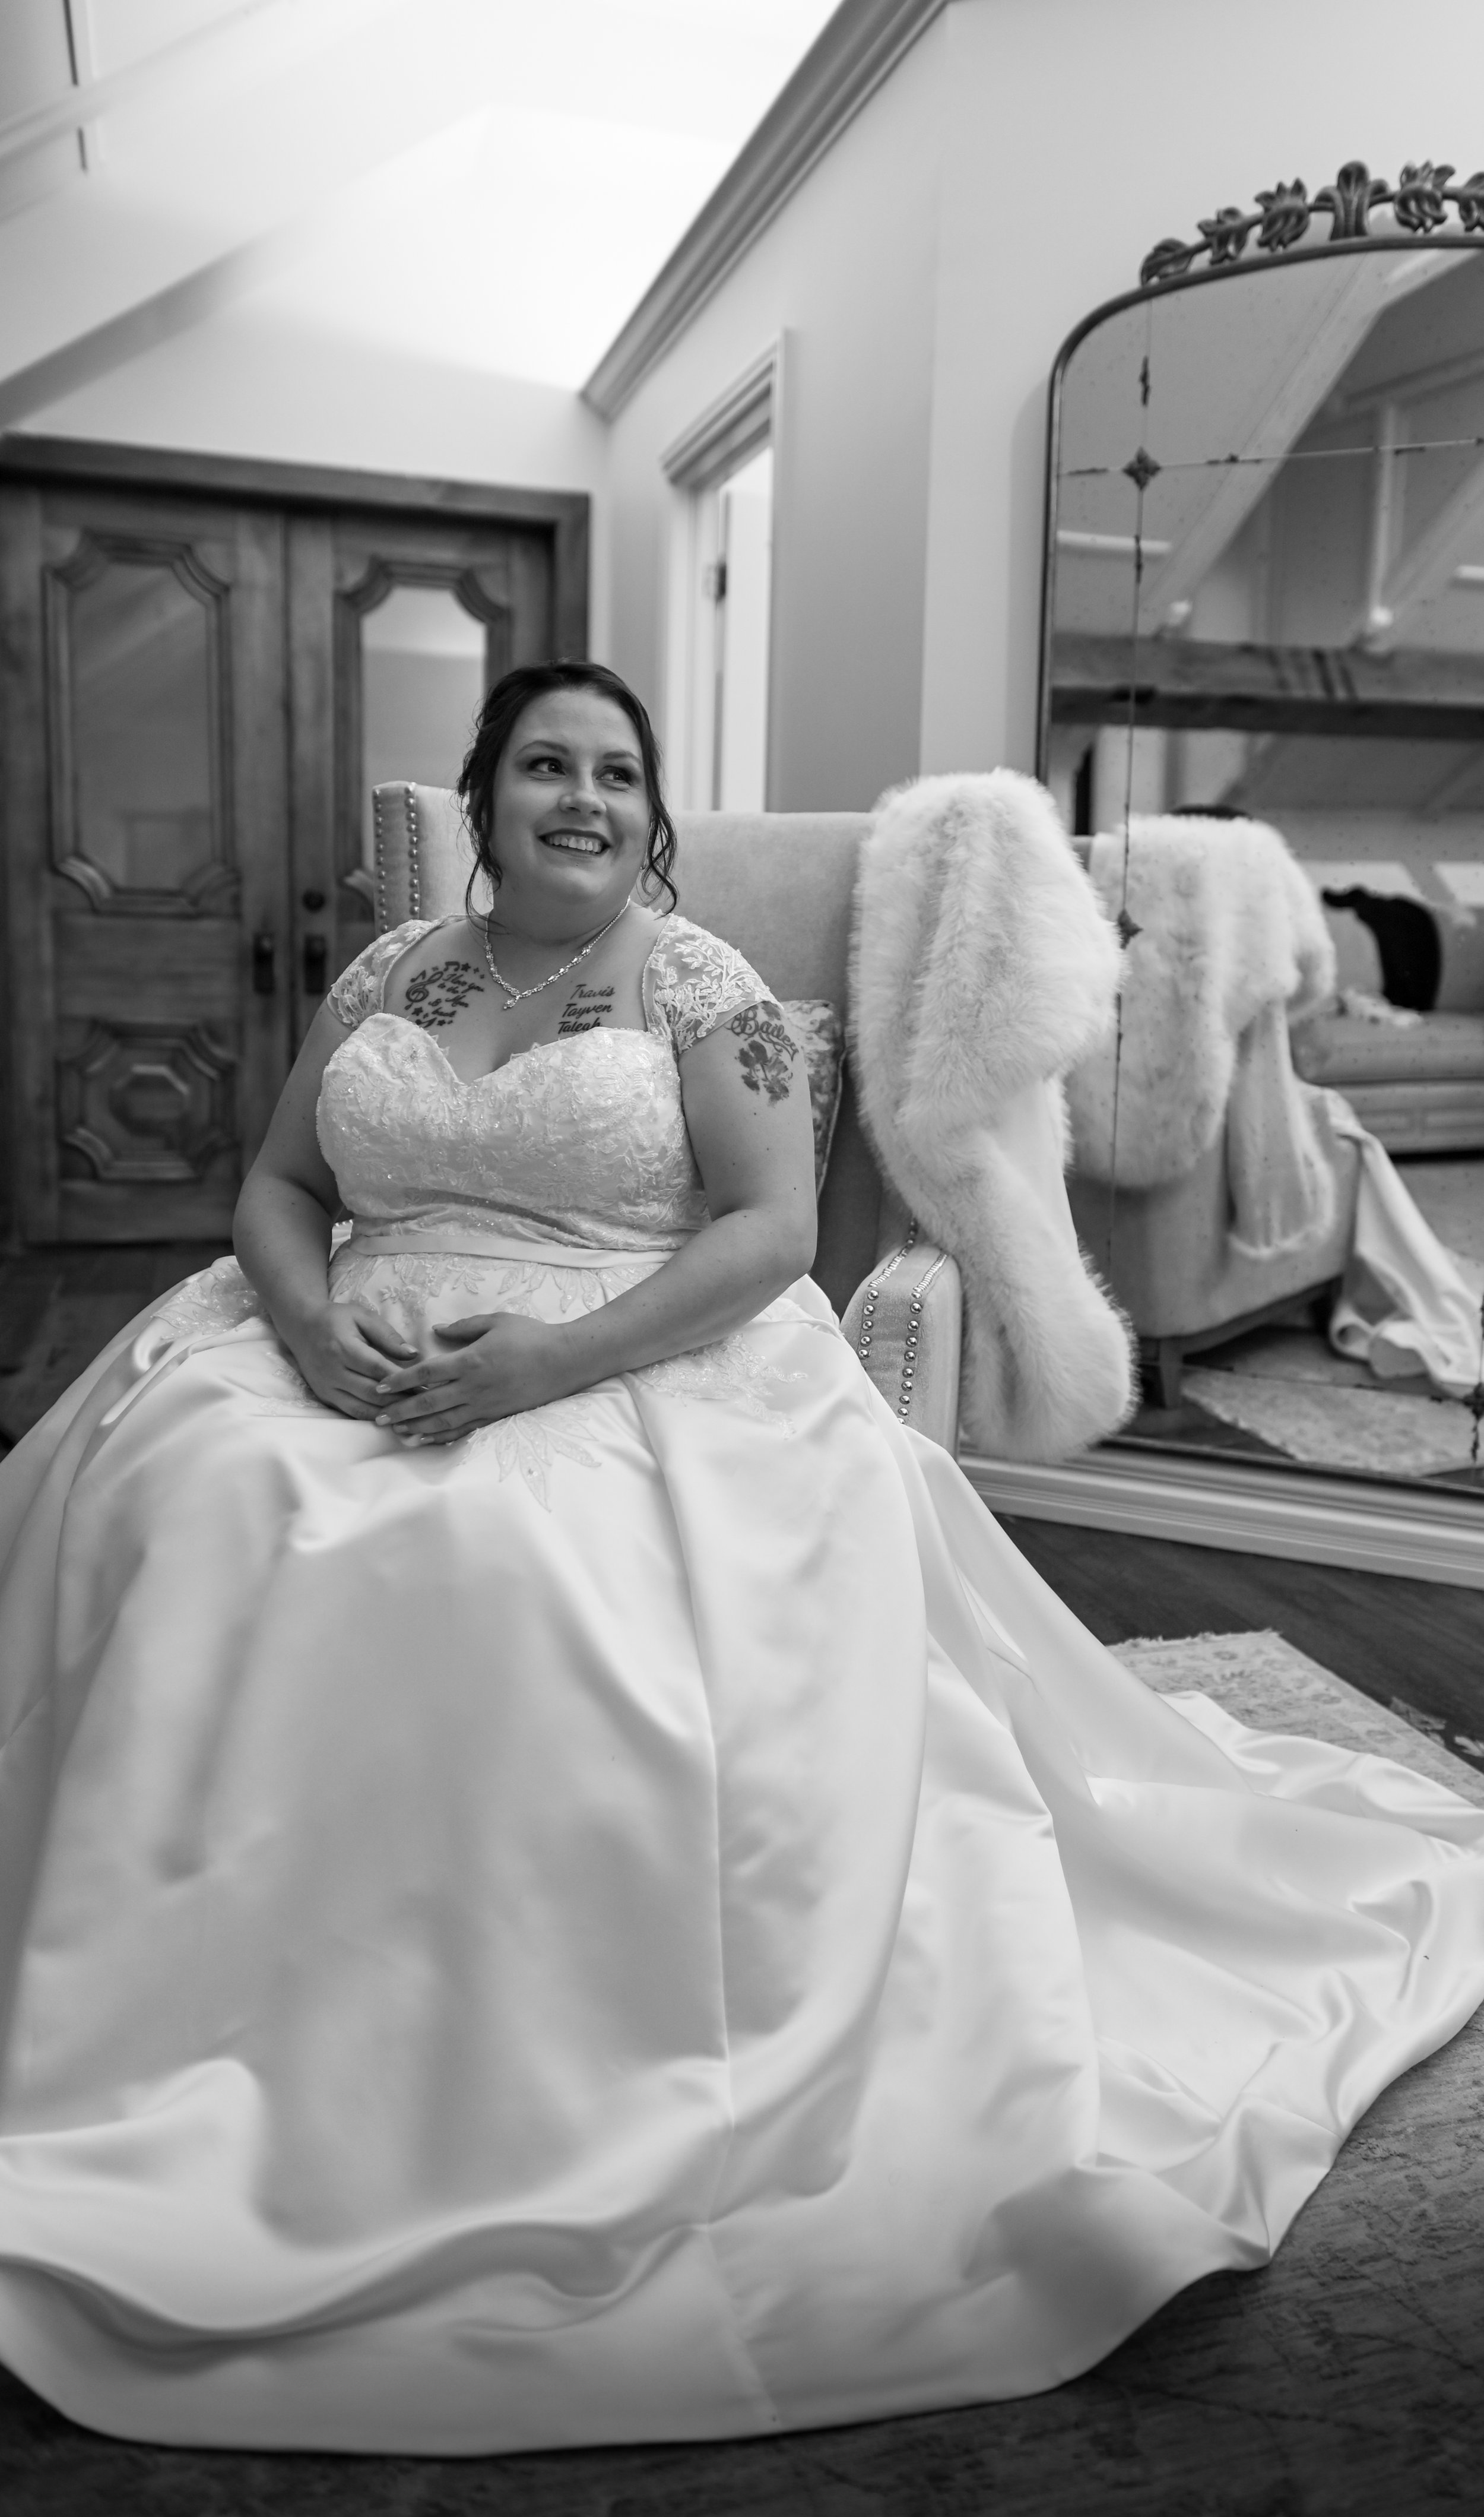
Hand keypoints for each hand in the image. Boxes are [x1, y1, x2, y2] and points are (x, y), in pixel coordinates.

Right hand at [282, 1301, 419, 1419]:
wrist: (301, 1327)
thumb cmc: (336, 1319)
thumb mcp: (362, 1317)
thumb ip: (388, 1335)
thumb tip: (413, 1355)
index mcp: (343, 1347)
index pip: (378, 1369)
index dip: (403, 1380)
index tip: (426, 1385)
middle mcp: (332, 1371)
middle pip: (371, 1392)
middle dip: (400, 1400)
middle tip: (423, 1402)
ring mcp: (326, 1387)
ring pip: (361, 1408)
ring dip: (387, 1413)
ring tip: (411, 1414)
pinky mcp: (324, 1396)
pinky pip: (350, 1412)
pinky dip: (371, 1417)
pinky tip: (390, 1417)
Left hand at [372, 1312, 572, 1445]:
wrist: (565, 1360)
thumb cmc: (532, 1336)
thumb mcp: (497, 1321)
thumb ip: (464, 1327)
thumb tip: (436, 1330)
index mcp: (470, 1361)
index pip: (426, 1374)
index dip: (401, 1381)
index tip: (380, 1387)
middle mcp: (474, 1387)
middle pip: (429, 1403)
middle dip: (401, 1412)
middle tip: (378, 1418)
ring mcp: (485, 1405)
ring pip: (443, 1422)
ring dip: (417, 1429)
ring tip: (396, 1433)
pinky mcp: (496, 1416)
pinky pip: (464, 1430)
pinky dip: (442, 1437)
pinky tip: (426, 1441)